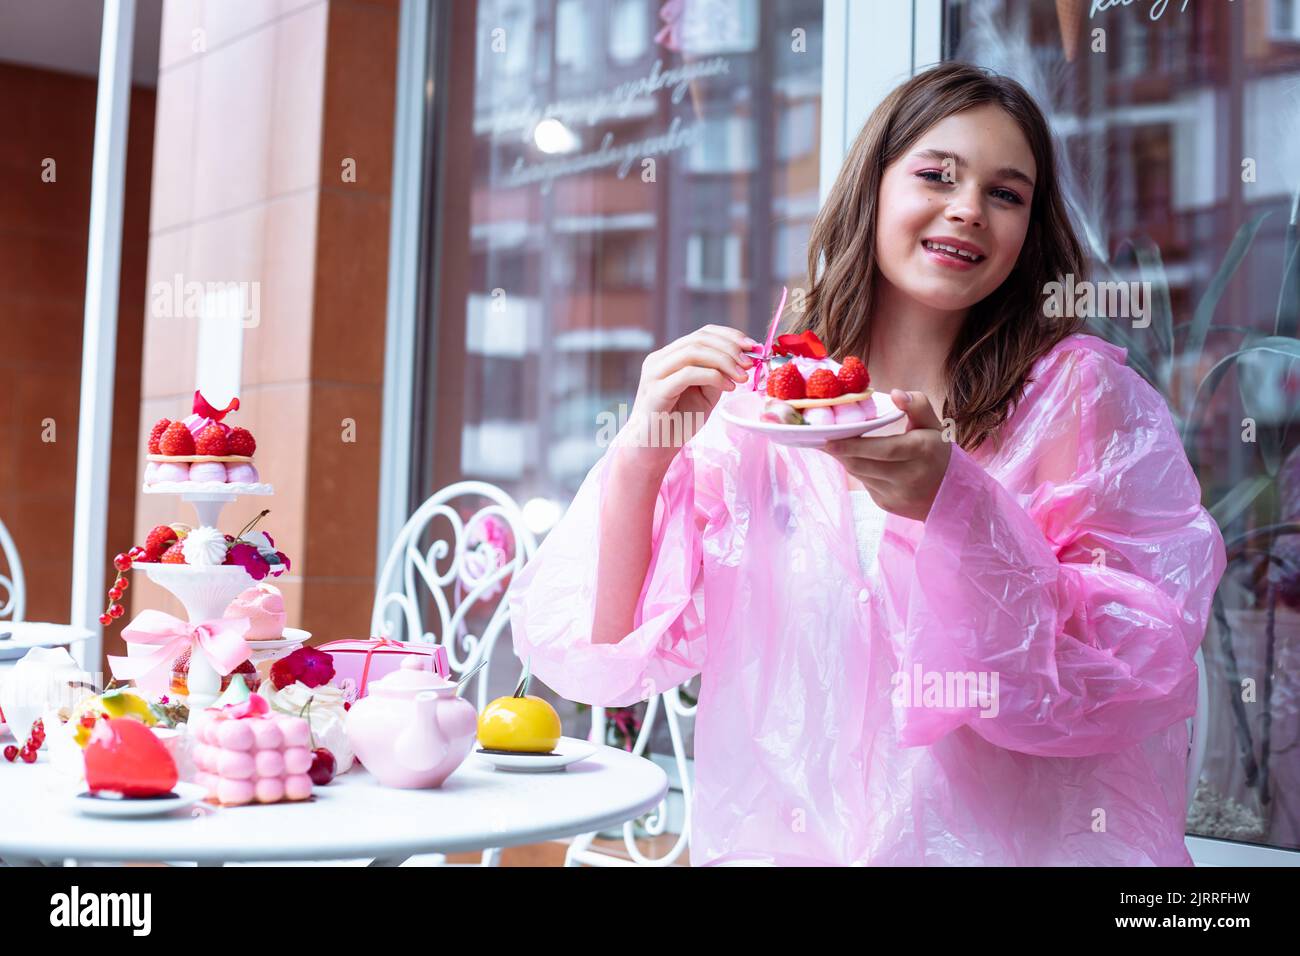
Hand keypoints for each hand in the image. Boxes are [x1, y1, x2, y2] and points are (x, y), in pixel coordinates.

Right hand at [618, 325, 757, 461]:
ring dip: (724, 361)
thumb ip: (717, 375)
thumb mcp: (704, 395)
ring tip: (742, 376)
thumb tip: (741, 361)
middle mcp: (658, 360)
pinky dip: (713, 376)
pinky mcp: (656, 391)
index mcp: (669, 357)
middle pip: (699, 339)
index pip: (702, 334)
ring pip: (693, 351)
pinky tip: (729, 387)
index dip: (730, 336)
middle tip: (750, 363)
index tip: (752, 346)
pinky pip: (688, 374)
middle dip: (730, 348)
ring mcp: (654, 374)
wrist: (653, 450)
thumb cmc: (678, 423)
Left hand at [822, 389, 952, 521]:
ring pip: (860, 474)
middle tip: (823, 438)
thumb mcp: (934, 425)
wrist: (951, 495)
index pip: (884, 449)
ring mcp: (897, 494)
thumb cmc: (937, 452)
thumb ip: (917, 405)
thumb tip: (895, 393)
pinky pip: (864, 483)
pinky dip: (857, 470)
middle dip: (841, 452)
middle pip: (864, 464)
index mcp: (922, 451)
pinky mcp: (887, 504)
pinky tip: (853, 459)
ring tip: (833, 445)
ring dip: (846, 459)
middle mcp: (910, 476)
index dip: (854, 446)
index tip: (830, 440)